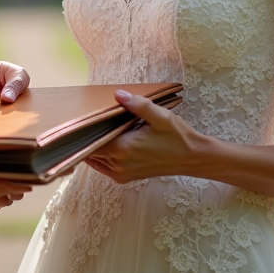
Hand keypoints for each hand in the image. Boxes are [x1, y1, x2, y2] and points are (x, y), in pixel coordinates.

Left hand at [84, 89, 208, 183]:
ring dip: (94, 146)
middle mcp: (118, 164)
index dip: (84, 130)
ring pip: (95, 160)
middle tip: (87, 120)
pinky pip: (103, 167)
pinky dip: (100, 156)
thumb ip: (138, 105)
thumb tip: (117, 95)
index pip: (91, 140)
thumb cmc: (177, 136)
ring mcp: (122, 173)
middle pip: (91, 150)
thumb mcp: (160, 116)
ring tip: (96, 129)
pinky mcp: (126, 177)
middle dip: (87, 137)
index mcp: (123, 148)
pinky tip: (106, 142)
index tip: (81, 118)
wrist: (192, 158)